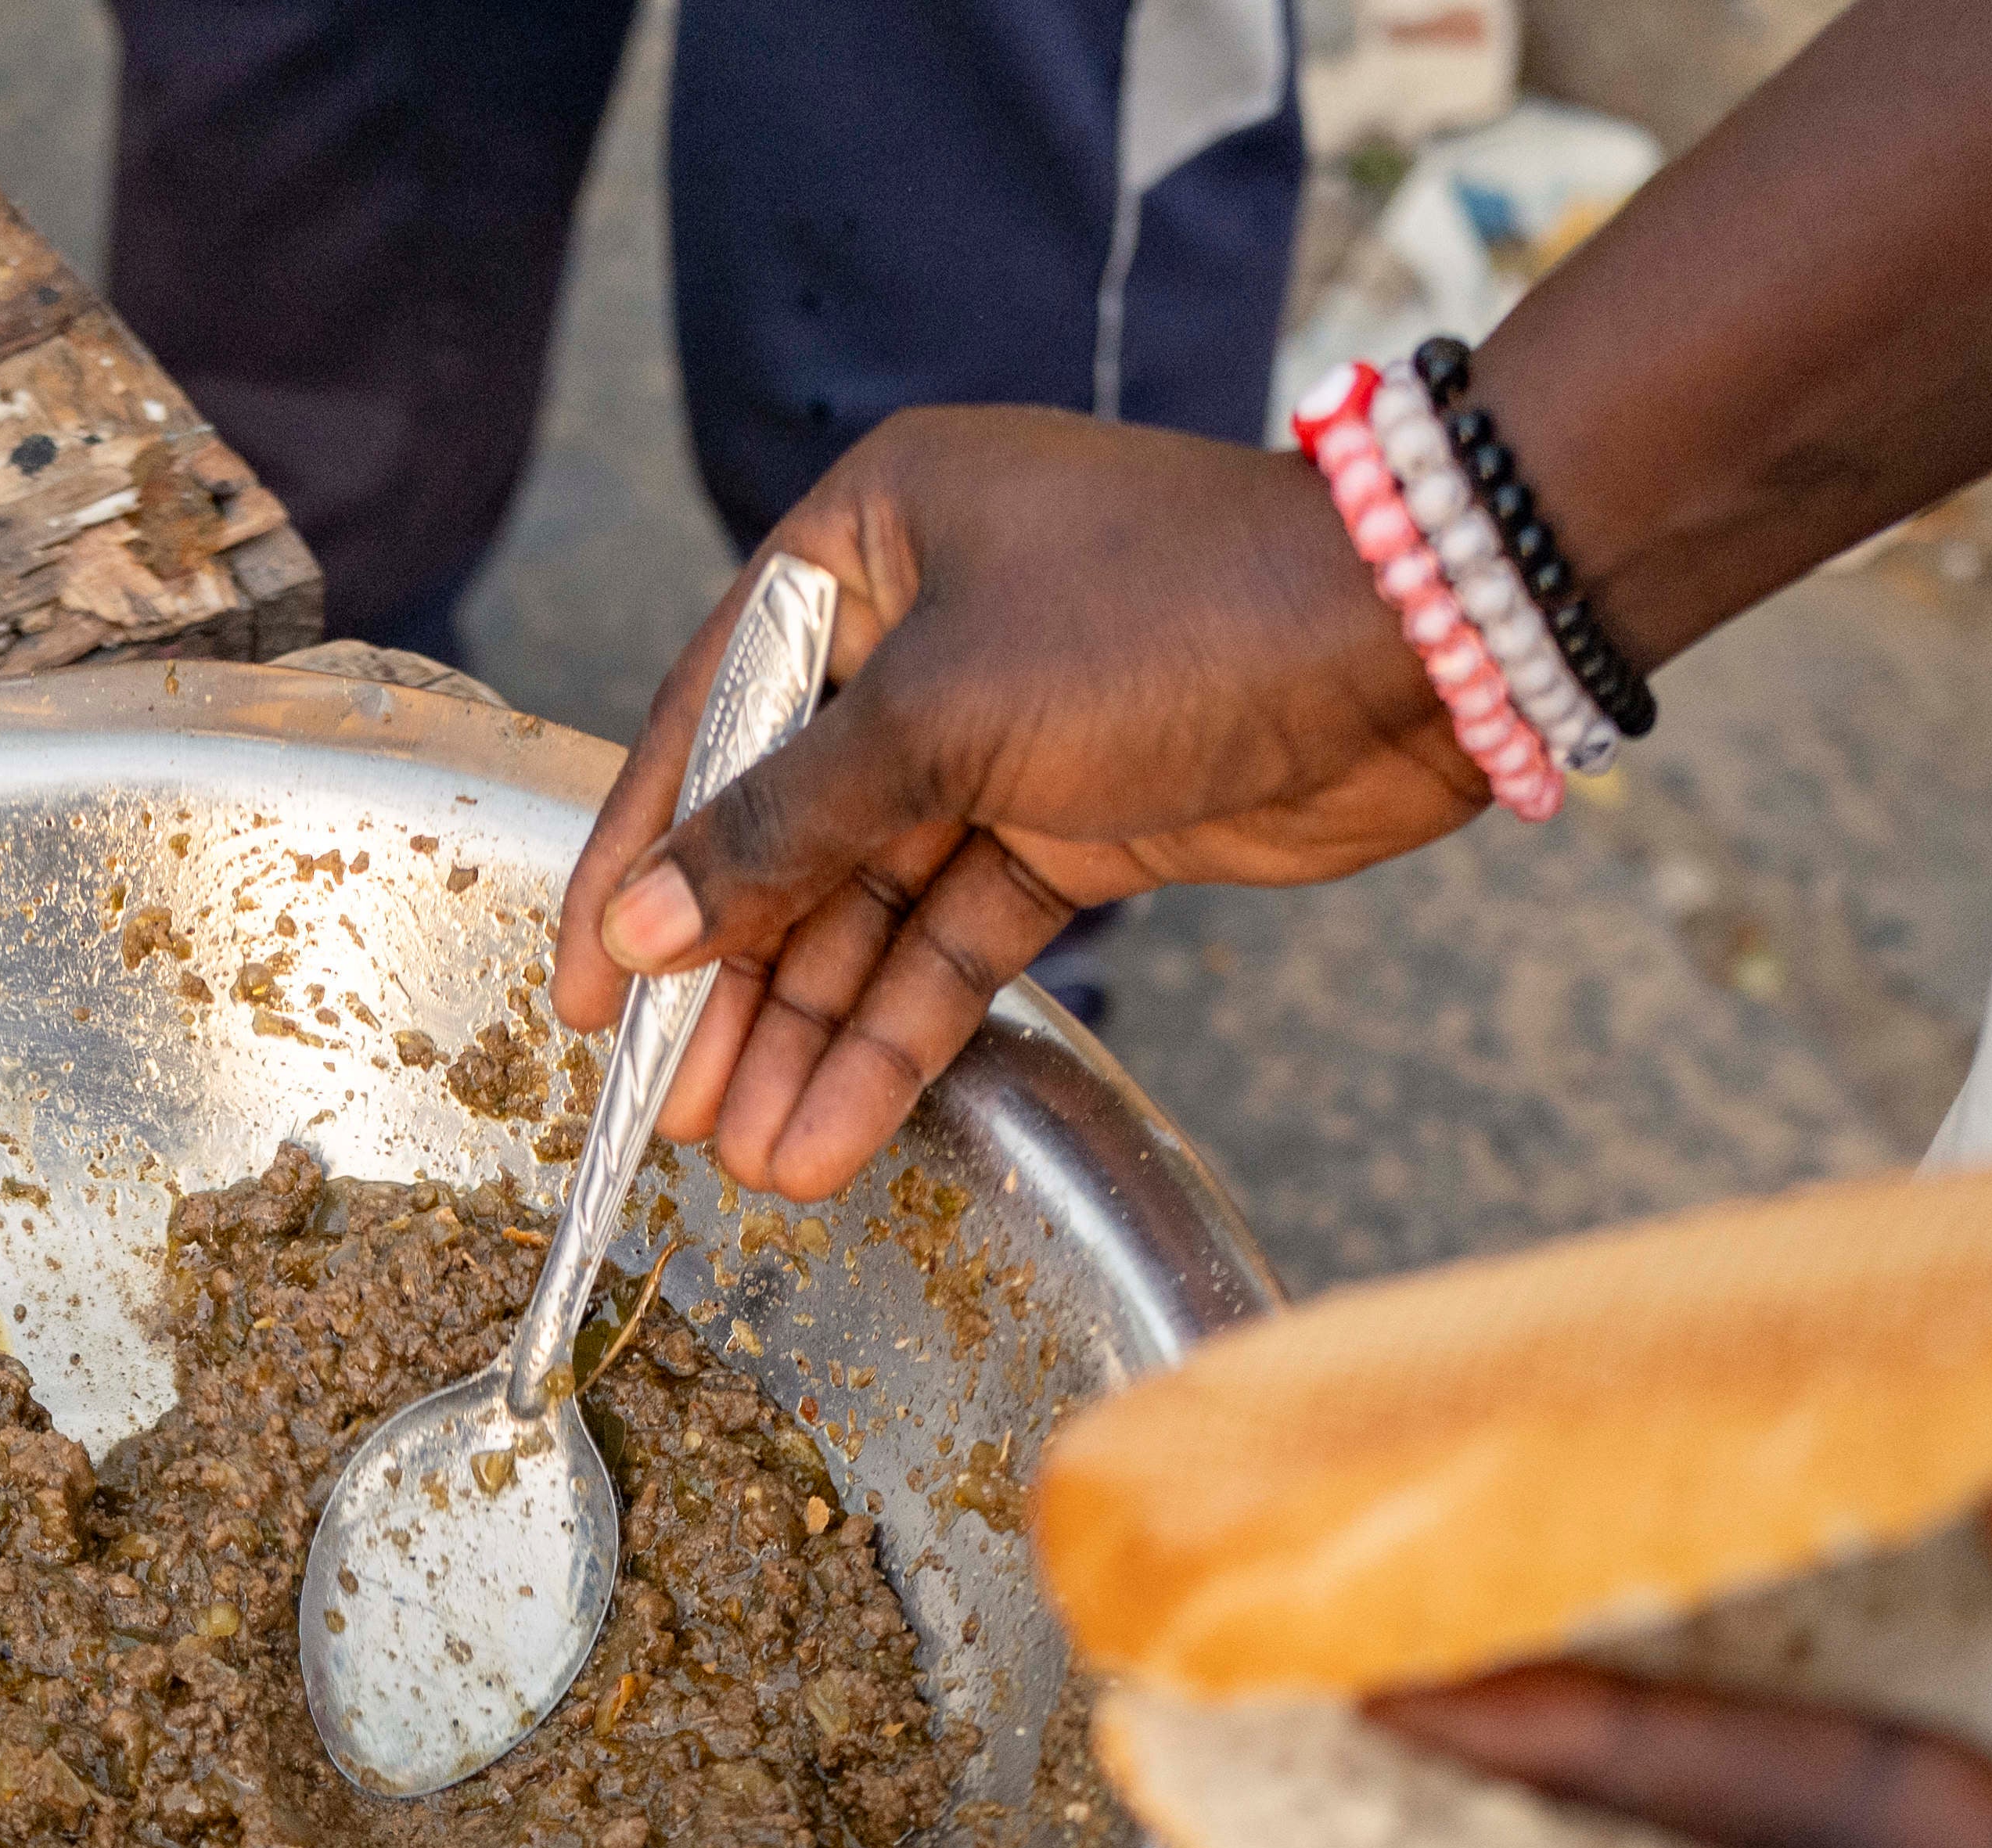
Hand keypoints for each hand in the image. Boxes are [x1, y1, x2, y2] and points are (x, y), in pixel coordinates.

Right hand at [555, 412, 1465, 1202]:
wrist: (1409, 643)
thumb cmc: (1170, 615)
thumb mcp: (945, 717)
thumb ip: (784, 833)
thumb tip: (640, 929)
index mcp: (866, 541)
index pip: (708, 717)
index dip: (635, 864)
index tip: (582, 996)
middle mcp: (920, 628)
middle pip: (785, 830)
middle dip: (731, 985)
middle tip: (671, 1115)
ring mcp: (1001, 734)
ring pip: (869, 905)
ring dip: (811, 1033)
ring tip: (752, 1161)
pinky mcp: (1075, 825)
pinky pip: (954, 940)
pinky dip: (901, 1032)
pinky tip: (837, 1126)